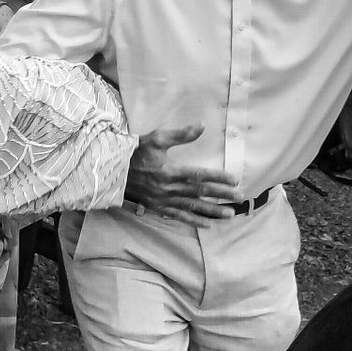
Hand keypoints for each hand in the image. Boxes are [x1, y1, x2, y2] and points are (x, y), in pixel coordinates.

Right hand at [124, 124, 246, 226]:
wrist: (112, 171)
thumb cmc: (135, 152)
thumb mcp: (157, 139)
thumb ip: (181, 134)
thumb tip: (202, 125)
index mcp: (170, 171)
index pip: (200, 176)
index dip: (218, 178)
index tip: (235, 180)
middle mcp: (168, 189)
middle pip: (200, 193)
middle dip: (221, 195)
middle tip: (239, 198)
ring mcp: (163, 200)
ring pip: (192, 207)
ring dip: (212, 211)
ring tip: (229, 214)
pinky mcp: (157, 207)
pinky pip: (178, 216)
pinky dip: (193, 221)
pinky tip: (207, 224)